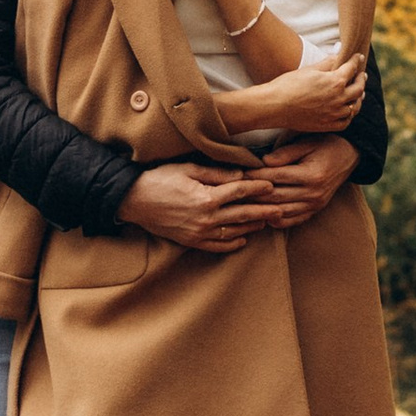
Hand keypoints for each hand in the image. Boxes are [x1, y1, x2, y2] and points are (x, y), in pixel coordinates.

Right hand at [121, 160, 286, 253]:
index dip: (257, 187)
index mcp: (206, 197)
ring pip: (234, 232)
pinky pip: (218, 246)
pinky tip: (243, 239)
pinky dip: (233, 243)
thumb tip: (240, 175)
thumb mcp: (187, 169)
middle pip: (243, 214)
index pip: (240, 191)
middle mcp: (206, 218)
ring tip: (266, 222)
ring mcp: (199, 233)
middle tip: (281, 209)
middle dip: (264, 211)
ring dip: (252, 227)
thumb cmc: (159, 179)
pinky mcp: (191, 241)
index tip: (271, 185)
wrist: (133, 201)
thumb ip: (215, 173)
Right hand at [222, 52, 366, 137]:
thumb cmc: (289, 85)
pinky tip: (348, 110)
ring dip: (358, 98)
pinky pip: (345, 121)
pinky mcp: (327, 125)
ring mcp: (334, 114)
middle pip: (358, 88)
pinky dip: (349, 115)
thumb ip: (327, 63)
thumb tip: (338, 56)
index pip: (352, 68)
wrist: (275, 106)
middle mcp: (338, 99)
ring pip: (355, 106)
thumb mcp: (310, 70)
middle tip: (362, 75)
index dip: (356, 61)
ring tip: (358, 93)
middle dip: (361, 79)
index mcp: (335, 82)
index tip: (358, 57)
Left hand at [249, 134, 359, 226]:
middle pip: (275, 197)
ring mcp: (315, 205)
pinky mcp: (315, 210)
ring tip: (243, 203)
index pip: (276, 178)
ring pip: (281, 212)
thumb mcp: (308, 142)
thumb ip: (286, 153)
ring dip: (261, 209)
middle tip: (234, 190)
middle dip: (253, 194)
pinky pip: (292, 220)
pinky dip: (276, 220)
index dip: (255, 175)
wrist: (350, 156)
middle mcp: (313, 193)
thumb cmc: (327, 144)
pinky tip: (262, 215)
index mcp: (311, 175)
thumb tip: (264, 161)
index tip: (239, 172)